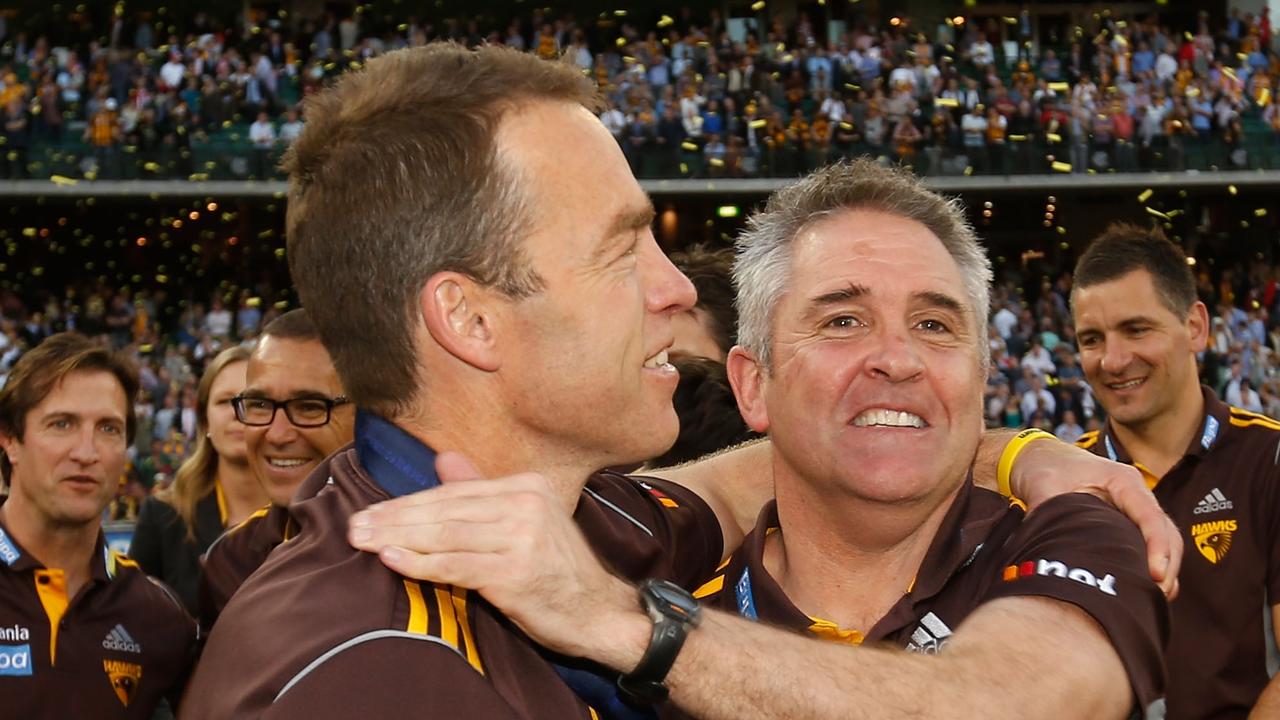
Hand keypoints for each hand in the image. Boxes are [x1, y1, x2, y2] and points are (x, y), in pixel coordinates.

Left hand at [347, 452, 648, 667]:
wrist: (599, 611)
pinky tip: (392, 560)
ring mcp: (523, 537)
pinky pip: (457, 565)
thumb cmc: (555, 571)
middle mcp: (526, 504)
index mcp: (526, 486)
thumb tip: (443, 459)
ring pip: (446, 535)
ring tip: (363, 542)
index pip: (454, 494)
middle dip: (394, 519)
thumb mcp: (523, 523)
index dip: (407, 503)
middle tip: (355, 526)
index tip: (370, 512)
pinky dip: (421, 563)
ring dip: (398, 539)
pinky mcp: (517, 571)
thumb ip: (481, 492)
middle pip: (445, 510)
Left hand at [1010, 439, 1180, 597]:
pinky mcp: (1127, 523)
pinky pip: (1149, 545)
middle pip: (1167, 531)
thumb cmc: (1043, 466)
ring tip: (1155, 599)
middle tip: (1157, 596)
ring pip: (1164, 541)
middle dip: (1168, 565)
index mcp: (1122, 480)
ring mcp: (1134, 509)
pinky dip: (1152, 567)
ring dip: (1165, 569)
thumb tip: (1046, 542)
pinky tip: (1146, 591)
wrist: (1038, 458)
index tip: (1156, 574)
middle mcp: (1135, 494)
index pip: (1150, 515)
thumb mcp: (1043, 484)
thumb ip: (1047, 510)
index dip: (1157, 546)